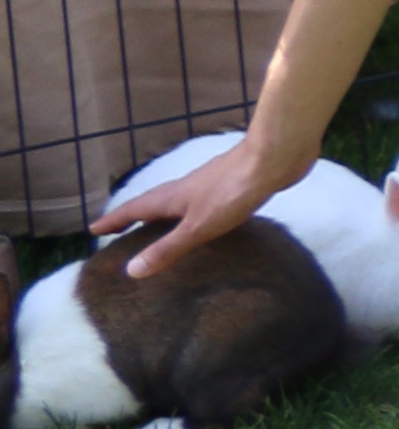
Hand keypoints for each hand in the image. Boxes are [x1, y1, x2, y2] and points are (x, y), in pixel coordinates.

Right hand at [95, 134, 291, 281]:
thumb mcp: (197, 227)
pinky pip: (201, 202)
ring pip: (177, 202)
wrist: (275, 157)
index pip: (133, 209)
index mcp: (171, 197)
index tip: (93, 228)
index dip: (113, 220)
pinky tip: (205, 222)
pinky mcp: (232, 185)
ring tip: (158, 230)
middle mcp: (184, 188)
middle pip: (152, 204)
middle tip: (121, 233)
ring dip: (163, 215)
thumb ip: (167, 248)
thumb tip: (131, 271)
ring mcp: (209, 184)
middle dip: (135, 218)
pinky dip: (191, 213)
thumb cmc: (233, 191)